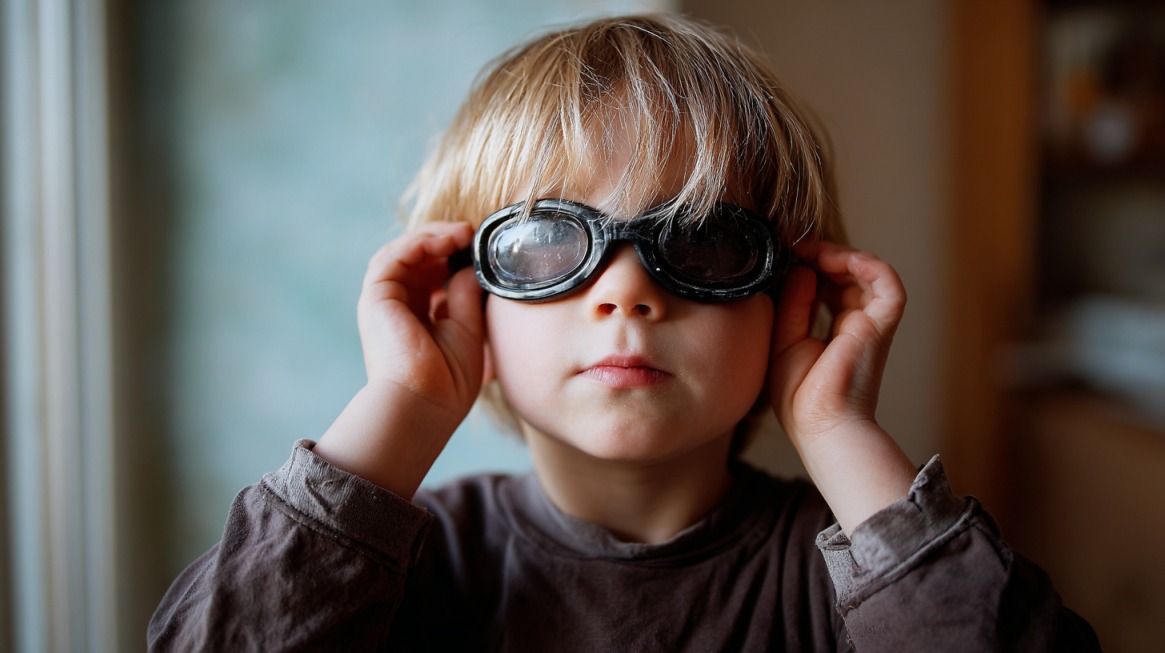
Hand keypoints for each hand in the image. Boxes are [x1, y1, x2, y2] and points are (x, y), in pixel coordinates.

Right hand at [358, 222, 484, 417]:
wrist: (426, 404)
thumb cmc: (449, 379)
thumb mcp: (469, 328)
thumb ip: (467, 294)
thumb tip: (472, 264)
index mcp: (421, 316)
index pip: (433, 273)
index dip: (455, 255)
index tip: (481, 248)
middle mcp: (400, 306)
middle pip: (418, 259)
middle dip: (445, 240)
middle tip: (472, 233)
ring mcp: (385, 301)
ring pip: (404, 252)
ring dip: (433, 236)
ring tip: (463, 233)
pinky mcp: (375, 297)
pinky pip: (393, 256)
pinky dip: (419, 242)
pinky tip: (446, 241)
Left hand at [769, 241, 904, 441]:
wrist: (818, 426)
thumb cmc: (800, 396)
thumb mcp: (785, 340)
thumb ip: (793, 304)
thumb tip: (801, 269)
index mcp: (836, 330)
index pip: (829, 285)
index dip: (810, 265)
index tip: (786, 253)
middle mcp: (857, 323)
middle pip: (847, 274)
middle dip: (822, 255)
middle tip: (794, 245)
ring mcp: (871, 323)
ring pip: (867, 273)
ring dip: (840, 254)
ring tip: (811, 250)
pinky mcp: (881, 325)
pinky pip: (888, 284)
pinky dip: (868, 264)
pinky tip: (838, 258)